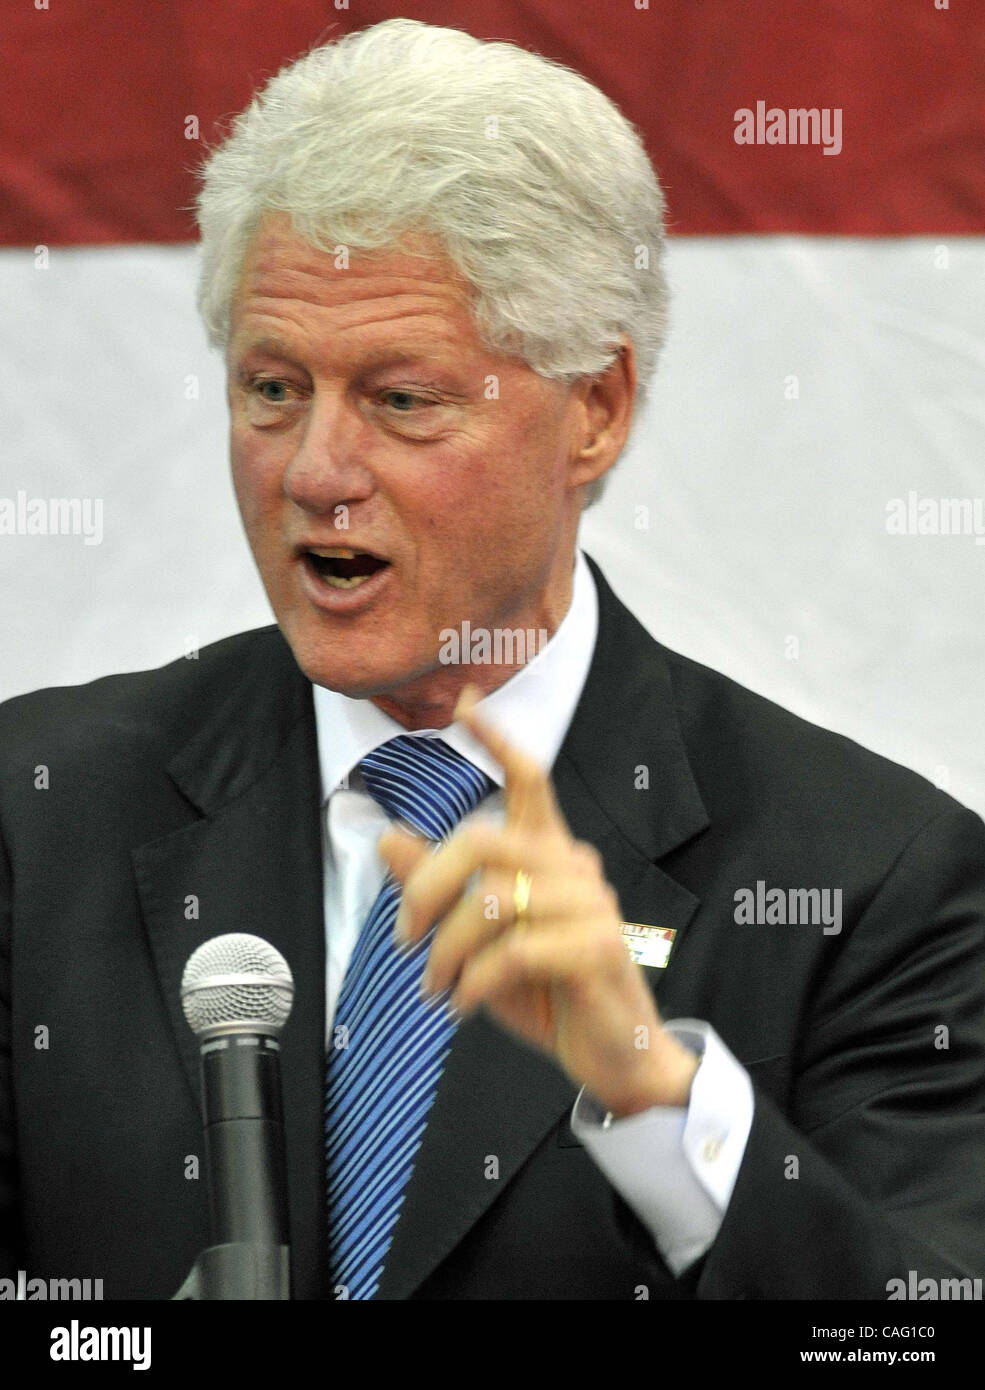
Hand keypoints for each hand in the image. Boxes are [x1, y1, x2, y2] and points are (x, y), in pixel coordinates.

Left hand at [377, 686, 698, 1117]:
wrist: (612, 1056)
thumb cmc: (546, 992)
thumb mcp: (477, 943)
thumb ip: (437, 890)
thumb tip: (387, 837)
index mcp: (550, 854)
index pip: (529, 777)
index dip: (498, 736)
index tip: (465, 700)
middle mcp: (574, 867)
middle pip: (482, 840)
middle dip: (426, 889)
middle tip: (404, 938)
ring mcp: (593, 905)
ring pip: (491, 901)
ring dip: (446, 952)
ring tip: (435, 988)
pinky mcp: (600, 948)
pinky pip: (516, 950)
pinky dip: (474, 982)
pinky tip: (463, 1004)